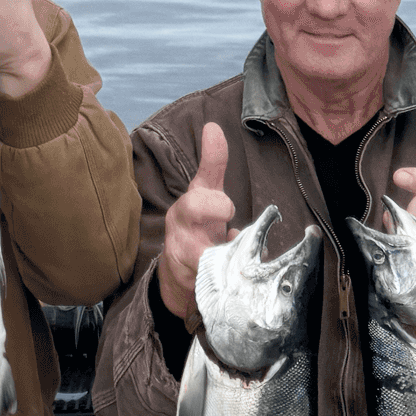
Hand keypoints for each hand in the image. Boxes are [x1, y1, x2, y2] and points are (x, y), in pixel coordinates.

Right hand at [157, 124, 237, 319]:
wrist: (178, 272)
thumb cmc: (197, 224)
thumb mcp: (204, 192)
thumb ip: (213, 162)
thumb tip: (213, 127)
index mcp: (187, 210)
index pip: (196, 203)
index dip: (214, 205)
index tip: (229, 208)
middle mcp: (181, 237)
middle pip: (193, 238)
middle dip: (215, 233)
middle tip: (232, 232)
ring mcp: (185, 265)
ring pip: (206, 266)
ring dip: (227, 261)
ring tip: (237, 257)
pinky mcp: (193, 288)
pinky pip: (215, 287)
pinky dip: (229, 281)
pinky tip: (236, 275)